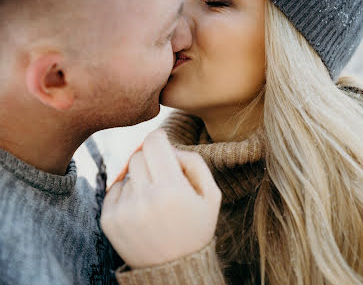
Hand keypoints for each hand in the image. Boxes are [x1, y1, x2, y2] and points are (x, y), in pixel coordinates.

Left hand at [100, 130, 221, 268]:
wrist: (174, 268)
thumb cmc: (197, 228)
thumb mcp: (211, 195)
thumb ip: (194, 162)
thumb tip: (167, 145)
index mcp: (172, 190)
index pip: (154, 142)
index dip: (159, 137)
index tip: (161, 139)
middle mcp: (145, 198)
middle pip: (138, 155)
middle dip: (151, 159)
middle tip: (163, 176)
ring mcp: (124, 210)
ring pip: (127, 173)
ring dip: (141, 179)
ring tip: (154, 200)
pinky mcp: (109, 220)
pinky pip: (115, 189)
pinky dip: (128, 193)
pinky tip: (142, 209)